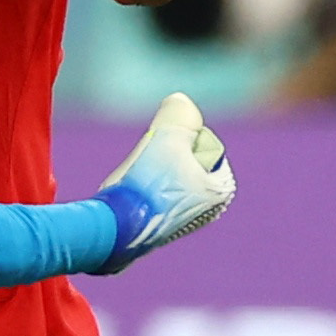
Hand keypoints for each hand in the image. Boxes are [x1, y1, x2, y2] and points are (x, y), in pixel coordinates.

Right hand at [95, 93, 234, 272]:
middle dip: (162, 156)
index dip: (177, 138)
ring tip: (134, 182)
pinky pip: (150, 194)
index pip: (202, 141)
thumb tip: (181, 103)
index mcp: (220, 189)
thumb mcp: (169, 135)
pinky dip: (139, 190)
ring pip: (164, 175)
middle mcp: (208, 210)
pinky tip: (127, 197)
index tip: (161, 152)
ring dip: (148, 172)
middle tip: (145, 165)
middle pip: (182, 159)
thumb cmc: (147, 185)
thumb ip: (181, 113)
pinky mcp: (157, 229)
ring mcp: (182, 222)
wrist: (115, 232)